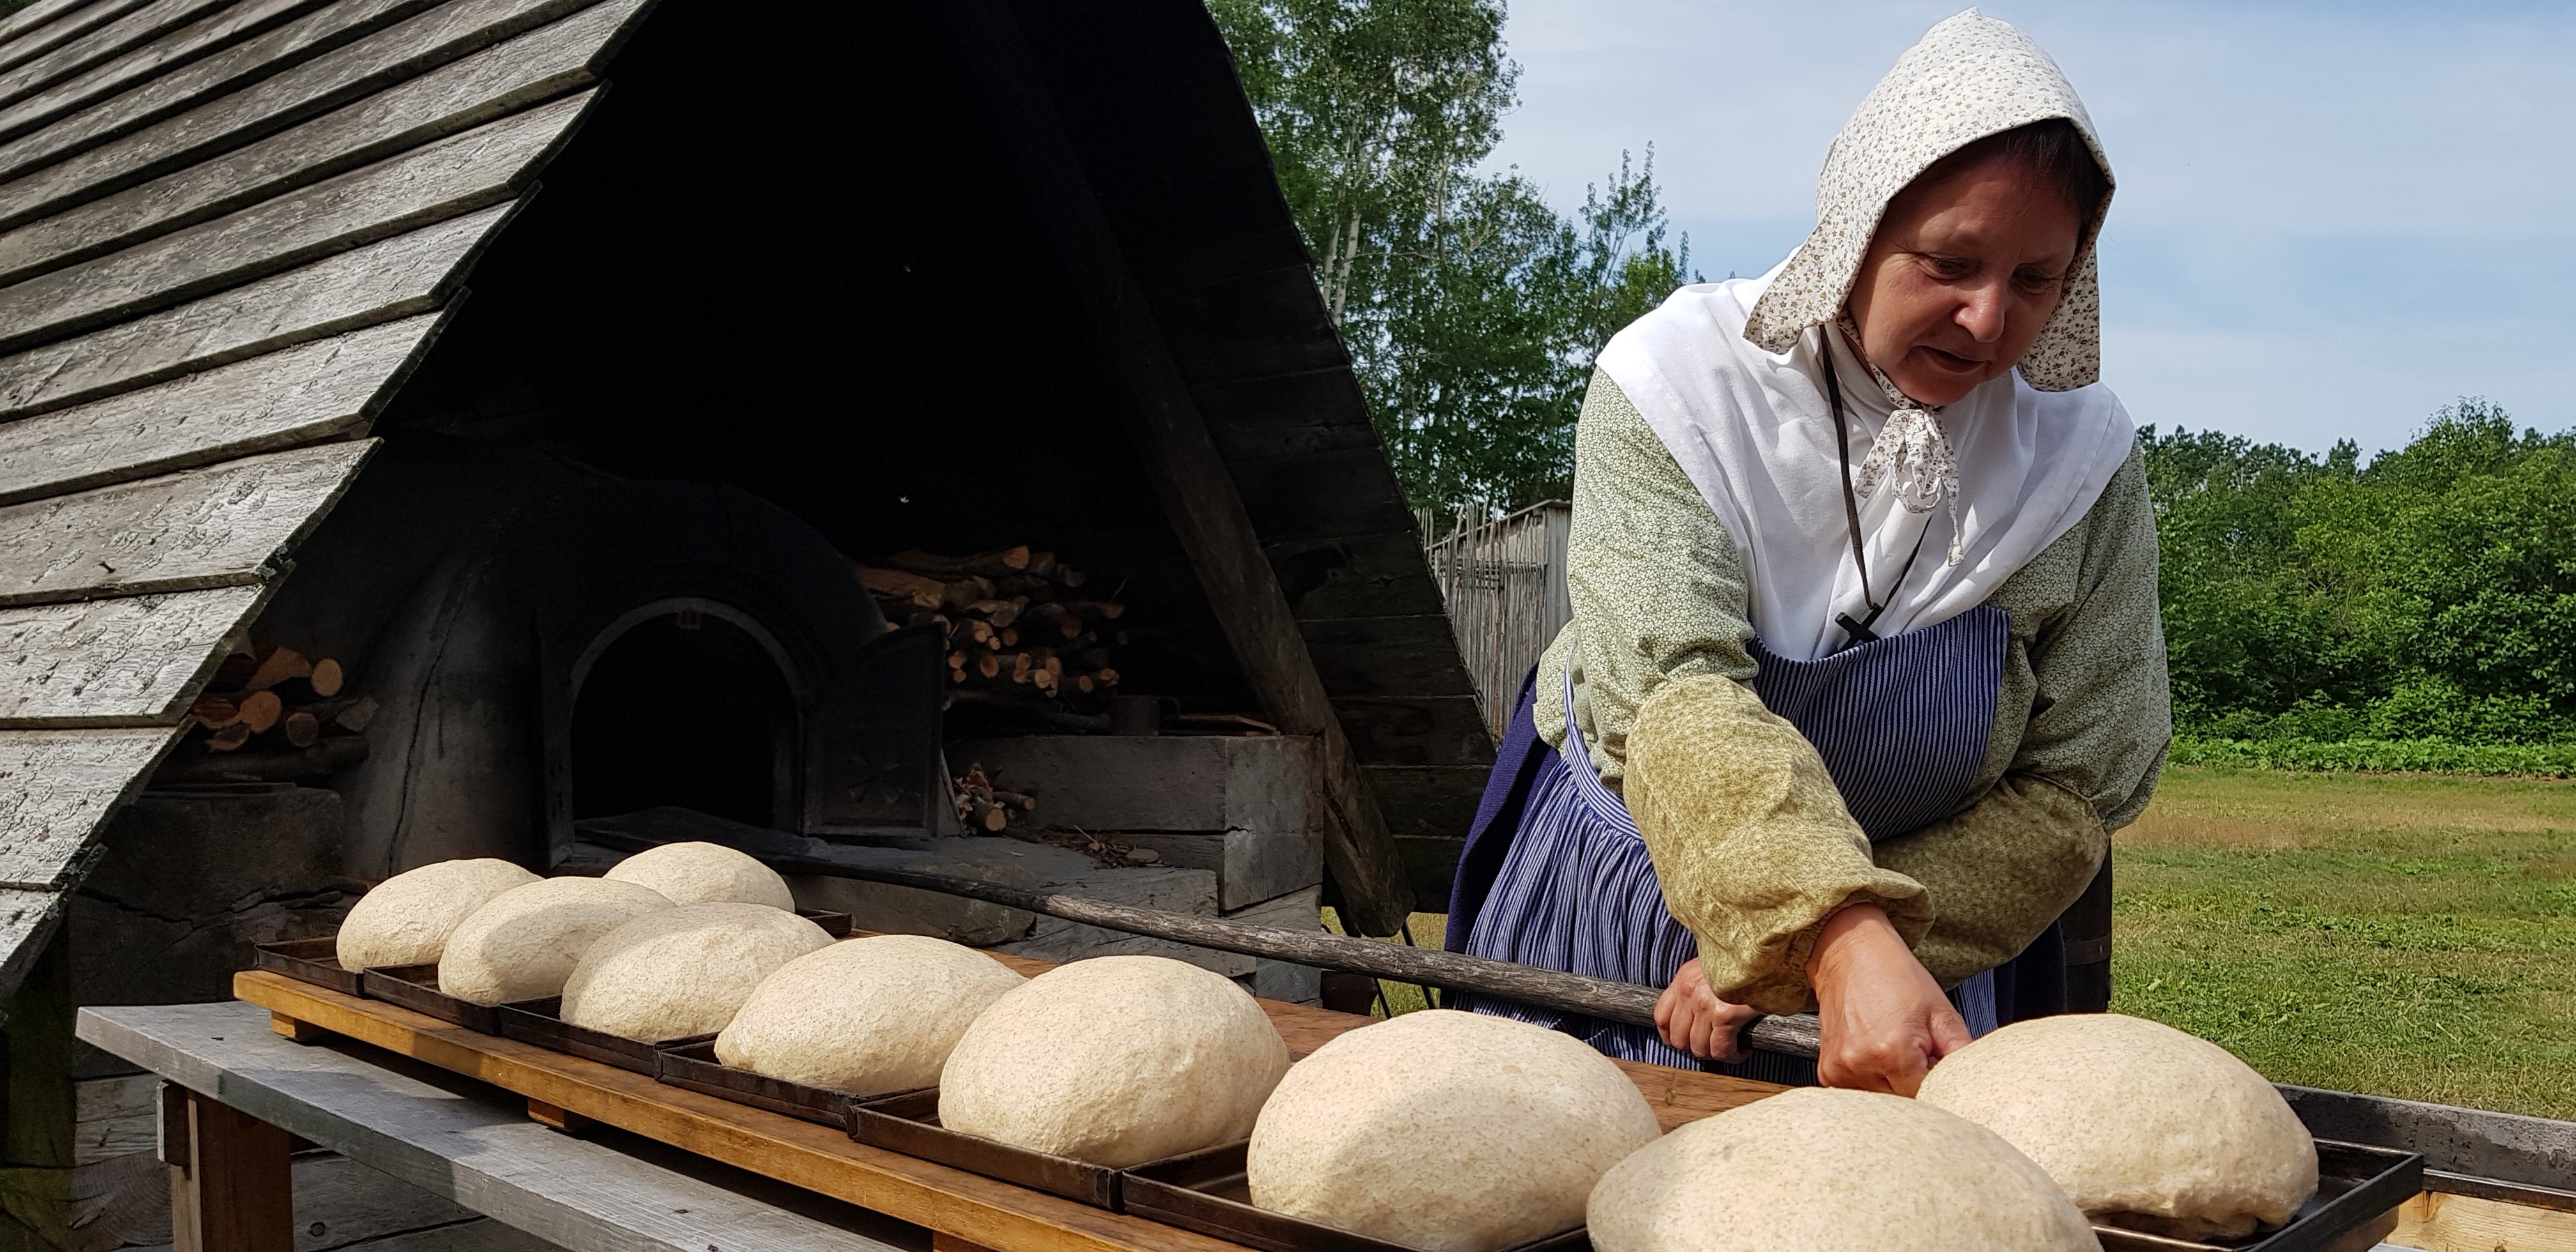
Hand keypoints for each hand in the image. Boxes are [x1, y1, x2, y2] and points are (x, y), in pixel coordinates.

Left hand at [1654, 957, 1759, 1062]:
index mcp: (1684, 978)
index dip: (1672, 1037)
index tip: (1685, 1042)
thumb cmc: (1746, 963)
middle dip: (1698, 1048)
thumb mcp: (1712, 968)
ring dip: (1717, 1053)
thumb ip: (1699, 988)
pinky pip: (1721, 1050)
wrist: (1769, 957)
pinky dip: (1733, 1055)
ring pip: (1699, 1048)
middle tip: (1716, 1045)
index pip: (1662, 1017)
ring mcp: (1704, 1004)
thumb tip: (1696, 1017)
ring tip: (1732, 1046)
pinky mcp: (1724, 1015)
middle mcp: (1689, 991)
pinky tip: (1743, 1047)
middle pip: (1679, 1038)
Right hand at [1806, 903, 1969, 1094]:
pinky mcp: (1828, 1072)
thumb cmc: (1895, 976)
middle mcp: (1861, 1066)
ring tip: (1896, 1052)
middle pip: (1905, 1105)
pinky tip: (1877, 1054)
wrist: (1850, 952)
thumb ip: (1962, 1057)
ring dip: (1895, 1087)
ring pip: (1883, 1102)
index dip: (1940, 1088)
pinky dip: (1875, 1081)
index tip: (1939, 1069)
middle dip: (1918, 1087)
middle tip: (1920, 1055)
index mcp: (1893, 1053)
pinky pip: (1861, 1093)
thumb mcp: (1941, 1013)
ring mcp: (1840, 1071)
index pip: (1929, 1099)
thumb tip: (1973, 1089)